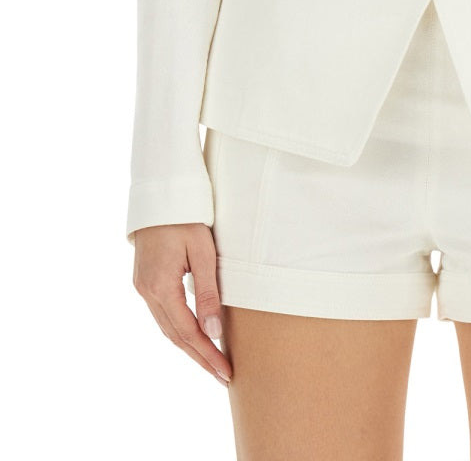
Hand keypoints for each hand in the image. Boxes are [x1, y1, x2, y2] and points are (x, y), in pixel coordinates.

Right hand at [132, 223, 231, 386]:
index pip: (187, 332)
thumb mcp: (202, 252)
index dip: (206, 354)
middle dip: (200, 357)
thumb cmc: (185, 219)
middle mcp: (147, 292)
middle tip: (222, 376)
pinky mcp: (145, 282)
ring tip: (211, 363)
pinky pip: (163, 315)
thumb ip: (208, 292)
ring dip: (189, 347)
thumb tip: (213, 332)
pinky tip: (193, 338)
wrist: (159, 197)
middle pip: (175, 336)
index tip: (225, 370)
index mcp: (160, 286)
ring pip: (167, 328)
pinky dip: (179, 330)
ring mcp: (143, 288)